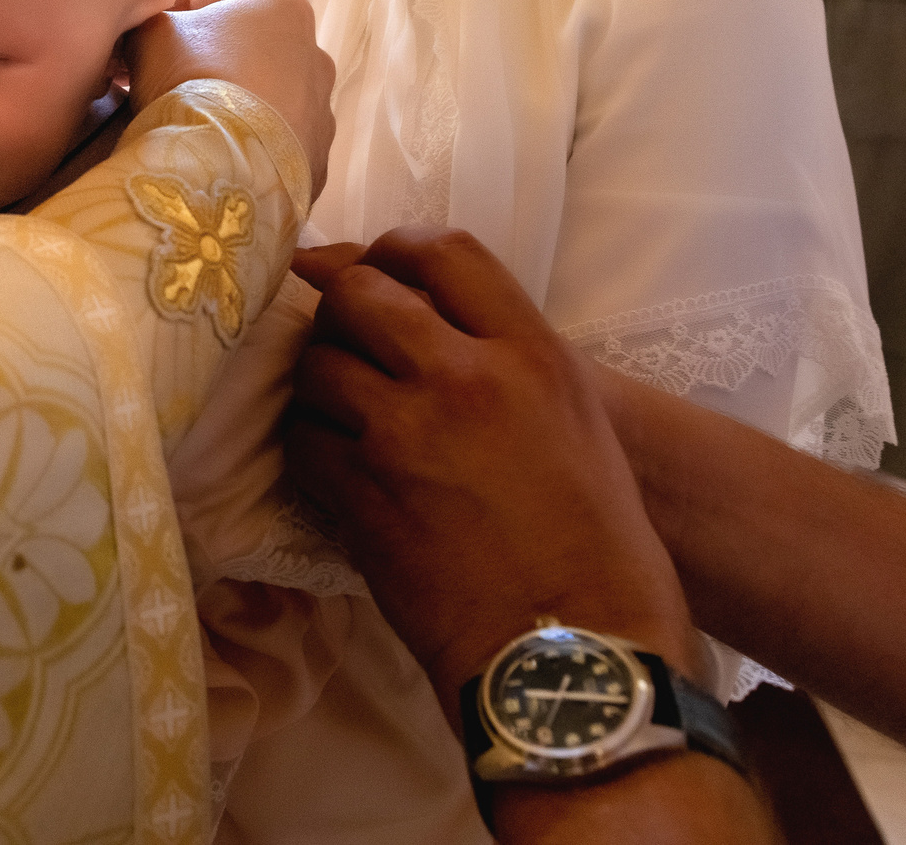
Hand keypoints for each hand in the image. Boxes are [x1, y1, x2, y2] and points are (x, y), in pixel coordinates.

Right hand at [125, 0, 333, 200]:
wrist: (224, 167)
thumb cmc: (191, 80)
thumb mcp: (151, 34)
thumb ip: (145, 19)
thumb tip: (141, 30)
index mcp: (281, 6)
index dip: (163, 9)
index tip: (135, 32)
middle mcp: (313, 53)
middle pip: (239, 45)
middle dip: (196, 56)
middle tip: (150, 77)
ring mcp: (321, 110)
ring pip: (259, 94)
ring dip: (223, 99)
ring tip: (183, 120)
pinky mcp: (315, 157)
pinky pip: (269, 140)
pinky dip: (243, 140)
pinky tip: (213, 150)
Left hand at [281, 226, 699, 712]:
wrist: (576, 657)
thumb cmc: (601, 548)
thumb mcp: (579, 424)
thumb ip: (511, 360)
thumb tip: (437, 321)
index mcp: (532, 354)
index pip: (443, 250)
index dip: (395, 249)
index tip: (376, 268)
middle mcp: (464, 379)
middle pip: (359, 294)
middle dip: (340, 309)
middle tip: (345, 339)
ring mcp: (404, 437)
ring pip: (317, 366)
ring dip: (318, 382)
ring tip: (338, 409)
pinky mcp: (362, 498)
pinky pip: (304, 442)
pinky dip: (310, 446)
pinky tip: (333, 465)